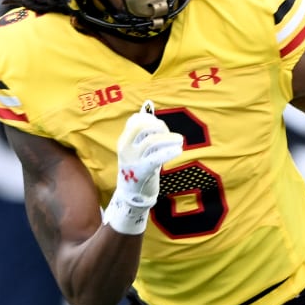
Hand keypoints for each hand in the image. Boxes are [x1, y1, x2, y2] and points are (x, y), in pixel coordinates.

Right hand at [103, 102, 183, 235]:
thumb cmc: (140, 168)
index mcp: (124, 141)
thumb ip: (144, 133)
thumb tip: (148, 109)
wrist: (133, 195)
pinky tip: (179, 150)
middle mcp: (126, 148)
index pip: (135, 121)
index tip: (161, 126)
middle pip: (142, 127)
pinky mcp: (142, 170)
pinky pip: (156, 158)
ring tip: (180, 140)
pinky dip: (168, 152)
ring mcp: (133, 160)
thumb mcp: (138, 150)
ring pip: (151, 141)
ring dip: (169, 138)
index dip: (151, 120)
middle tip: (171, 134)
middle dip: (159, 127)